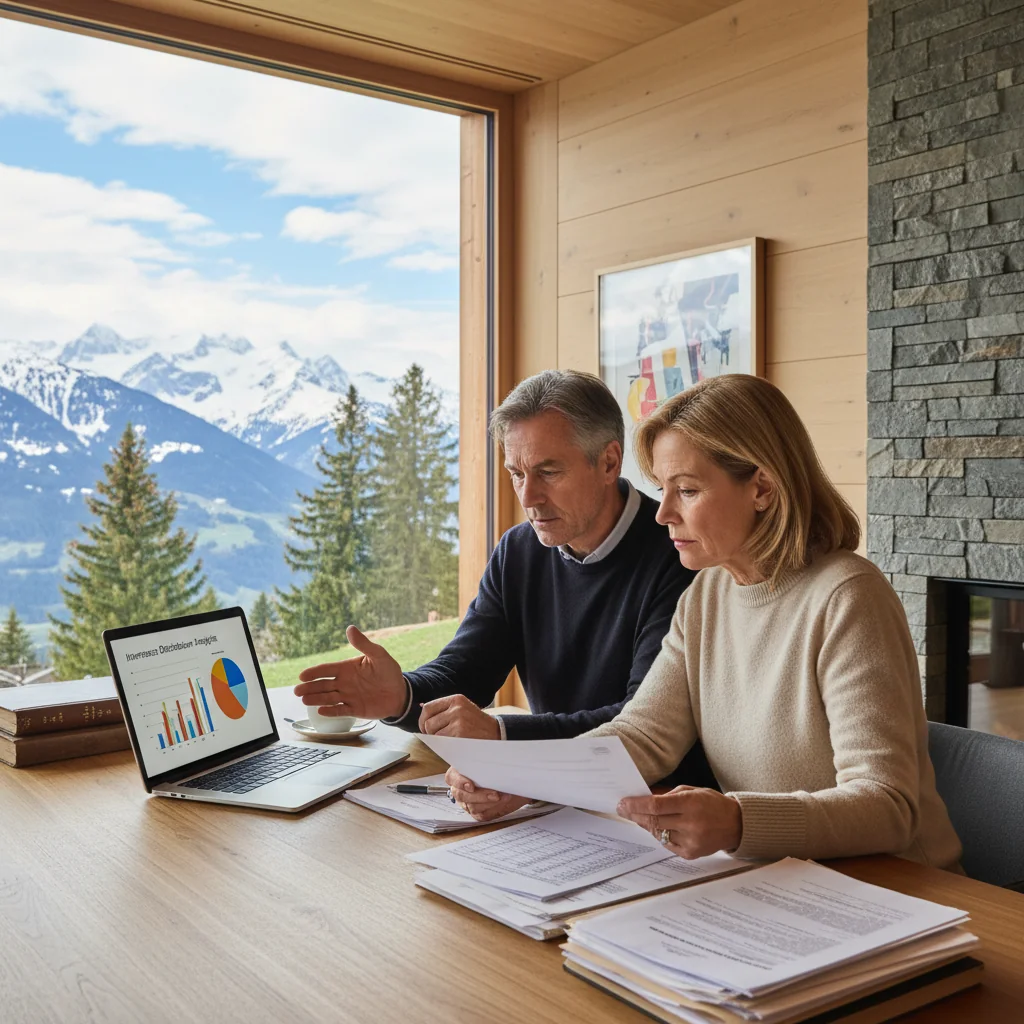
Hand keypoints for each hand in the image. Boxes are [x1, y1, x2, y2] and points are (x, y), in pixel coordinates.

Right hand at [294, 625, 406, 719]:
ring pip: (328, 698)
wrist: (400, 691)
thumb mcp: (378, 655)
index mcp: (347, 669)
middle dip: (309, 687)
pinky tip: (321, 711)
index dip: (314, 672)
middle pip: (323, 685)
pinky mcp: (355, 709)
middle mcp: (344, 683)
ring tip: (304, 700)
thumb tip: (350, 628)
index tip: (302, 675)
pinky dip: (331, 711)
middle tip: (297, 690)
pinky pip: (341, 710)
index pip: (327, 670)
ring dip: (316, 699)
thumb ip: (363, 644)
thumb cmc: (388, 671)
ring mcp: (348, 697)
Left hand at [419, 694, 500, 738]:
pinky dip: (445, 745)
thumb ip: (445, 709)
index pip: (428, 708)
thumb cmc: (477, 724)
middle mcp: (456, 707)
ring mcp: (459, 720)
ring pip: (434, 733)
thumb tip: (422, 707)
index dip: (423, 720)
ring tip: (450, 740)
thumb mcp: (462, 709)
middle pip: (428, 722)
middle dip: (430, 733)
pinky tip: (455, 744)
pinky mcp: (460, 733)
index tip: (425, 729)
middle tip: (439, 737)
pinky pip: (442, 742)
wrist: (496, 733)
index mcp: (456, 699)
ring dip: (438, 740)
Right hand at [445, 767, 529, 821]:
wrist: (510, 781)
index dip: (459, 782)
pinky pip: (482, 814)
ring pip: (472, 806)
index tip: (470, 785)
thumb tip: (489, 761)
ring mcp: (468, 802)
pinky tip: (503, 802)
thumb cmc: (499, 769)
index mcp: (459, 772)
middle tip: (495, 793)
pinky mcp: (478, 812)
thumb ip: (486, 762)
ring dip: (490, 802)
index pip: (451, 777)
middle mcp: (461, 789)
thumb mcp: (492, 761)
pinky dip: (494, 808)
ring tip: (504, 796)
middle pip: (462, 795)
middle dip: (480, 795)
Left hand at [616, 786, 742, 858]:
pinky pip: (667, 844)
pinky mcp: (690, 853)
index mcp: (691, 804)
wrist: (736, 825)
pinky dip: (659, 834)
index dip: (636, 805)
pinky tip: (657, 827)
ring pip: (658, 833)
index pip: (656, 805)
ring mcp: (691, 841)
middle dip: (634, 814)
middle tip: (622, 809)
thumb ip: (669, 796)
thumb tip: (644, 799)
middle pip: (654, 821)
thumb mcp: (692, 791)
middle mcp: (691, 824)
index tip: (623, 802)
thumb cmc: (712, 804)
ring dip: (646, 824)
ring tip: (639, 816)